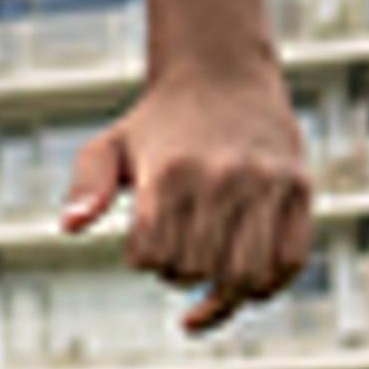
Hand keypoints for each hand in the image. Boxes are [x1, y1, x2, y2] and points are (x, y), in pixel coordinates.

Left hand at [60, 63, 313, 331]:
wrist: (222, 74)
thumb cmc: (158, 122)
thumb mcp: (109, 145)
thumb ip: (86, 185)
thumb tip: (69, 228)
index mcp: (169, 173)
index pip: (152, 254)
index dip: (143, 263)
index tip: (142, 250)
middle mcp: (220, 179)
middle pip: (197, 268)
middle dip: (178, 278)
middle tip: (174, 263)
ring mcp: (264, 185)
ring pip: (247, 273)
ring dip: (225, 295)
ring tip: (210, 292)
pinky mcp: (299, 189)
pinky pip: (291, 259)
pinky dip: (270, 285)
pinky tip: (248, 288)